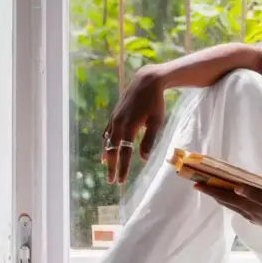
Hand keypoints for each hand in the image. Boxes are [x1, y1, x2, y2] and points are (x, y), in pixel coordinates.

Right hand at [102, 65, 165, 183]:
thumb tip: (143, 159)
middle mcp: (118, 124)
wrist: (145, 81)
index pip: (124, 153)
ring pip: (107, 142)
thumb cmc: (155, 103)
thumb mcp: (156, 122)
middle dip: (112, 167)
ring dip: (107, 156)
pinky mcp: (114, 115)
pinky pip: (106, 132)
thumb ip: (149, 141)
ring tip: (106, 168)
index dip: (122, 168)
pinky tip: (106, 150)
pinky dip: (105, 143)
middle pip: (112, 150)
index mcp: (129, 127)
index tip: (121, 181)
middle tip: (111, 181)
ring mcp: (114, 119)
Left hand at [195, 183, 261, 243]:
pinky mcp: (259, 218)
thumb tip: (237, 188)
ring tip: (213, 190)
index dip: (211, 190)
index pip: (225, 197)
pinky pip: (241, 208)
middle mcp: (248, 213)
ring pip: (232, 205)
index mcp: (249, 207)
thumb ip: (255, 195)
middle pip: (225, 201)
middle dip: (212, 192)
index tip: (196, 183)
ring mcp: (253, 216)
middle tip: (200, 184)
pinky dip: (233, 201)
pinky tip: (236, 200)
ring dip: (222, 197)